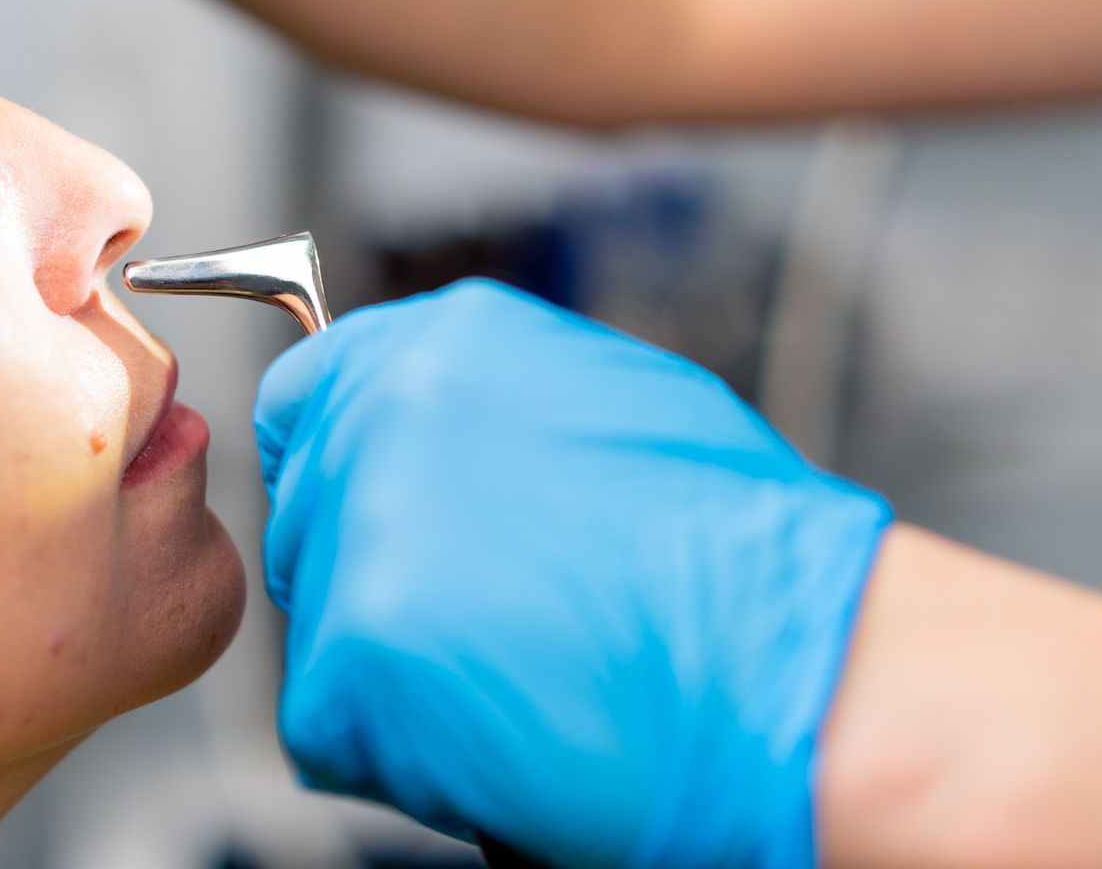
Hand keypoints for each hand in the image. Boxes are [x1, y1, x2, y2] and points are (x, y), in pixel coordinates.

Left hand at [254, 279, 891, 867]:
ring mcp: (365, 533)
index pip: (303, 402)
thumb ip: (479, 411)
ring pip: (321, 630)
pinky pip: (328, 727)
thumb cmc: (739, 550)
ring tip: (520, 671)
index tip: (368, 525)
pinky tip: (502, 729)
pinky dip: (398, 755)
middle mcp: (386, 416)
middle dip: (372, 580)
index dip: (336, 477)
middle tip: (478, 625)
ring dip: (395, 669)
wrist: (799, 667)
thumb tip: (419, 436)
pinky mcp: (355, 654)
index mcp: (441, 345)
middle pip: (307, 520)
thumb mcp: (597, 405)